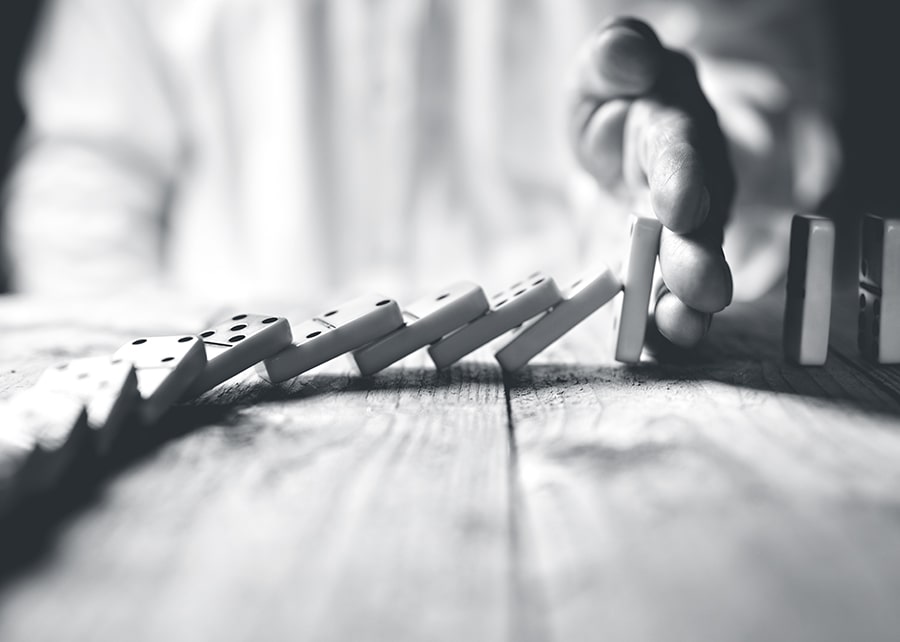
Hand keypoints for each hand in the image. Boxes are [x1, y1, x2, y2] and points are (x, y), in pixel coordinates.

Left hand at [570, 17, 733, 346]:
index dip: (682, 177)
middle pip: (698, 225)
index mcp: (674, 130)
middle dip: (697, 257)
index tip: (681, 206)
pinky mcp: (651, 269)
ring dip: (685, 305)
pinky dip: (658, 328)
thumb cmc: (618, 100)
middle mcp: (689, 189)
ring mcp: (675, 237)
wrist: (623, 140)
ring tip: (683, 332)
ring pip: (686, 272)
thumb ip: (617, 56)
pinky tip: (654, 350)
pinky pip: (658, 300)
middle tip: (702, 290)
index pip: (681, 150)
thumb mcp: (608, 66)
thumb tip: (628, 56)